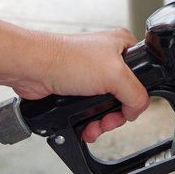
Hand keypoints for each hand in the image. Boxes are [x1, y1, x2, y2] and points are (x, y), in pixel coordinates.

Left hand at [11, 28, 149, 142]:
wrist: (32, 69)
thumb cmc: (65, 59)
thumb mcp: (115, 75)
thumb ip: (136, 94)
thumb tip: (136, 110)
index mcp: (122, 46)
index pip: (143, 76)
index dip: (136, 97)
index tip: (126, 109)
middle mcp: (108, 59)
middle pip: (125, 96)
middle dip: (116, 115)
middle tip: (108, 120)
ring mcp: (92, 75)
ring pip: (108, 106)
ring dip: (102, 122)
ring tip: (94, 127)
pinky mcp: (78, 89)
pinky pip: (91, 111)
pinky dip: (90, 123)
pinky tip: (86, 127)